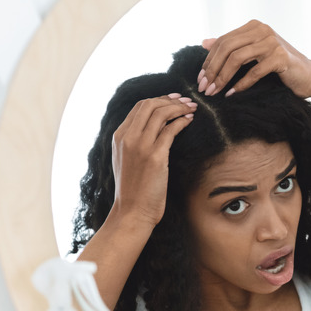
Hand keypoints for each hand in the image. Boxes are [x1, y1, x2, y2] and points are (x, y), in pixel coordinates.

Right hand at [110, 94, 196, 228]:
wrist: (132, 211)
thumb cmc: (133, 189)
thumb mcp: (126, 160)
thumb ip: (134, 142)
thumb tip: (153, 127)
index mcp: (118, 137)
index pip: (139, 107)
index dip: (159, 100)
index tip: (173, 100)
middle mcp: (127, 138)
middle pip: (150, 105)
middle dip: (170, 99)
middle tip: (186, 102)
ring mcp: (140, 146)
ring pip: (161, 113)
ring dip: (179, 108)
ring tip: (192, 109)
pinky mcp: (155, 156)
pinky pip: (171, 130)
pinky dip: (182, 121)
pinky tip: (190, 121)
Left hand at [198, 20, 310, 97]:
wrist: (309, 77)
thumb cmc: (280, 68)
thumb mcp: (253, 54)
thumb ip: (232, 47)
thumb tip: (204, 42)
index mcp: (254, 27)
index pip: (224, 41)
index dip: (209, 60)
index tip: (201, 78)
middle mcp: (262, 30)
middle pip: (227, 48)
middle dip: (213, 69)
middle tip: (205, 87)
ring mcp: (272, 42)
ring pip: (237, 58)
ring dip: (223, 77)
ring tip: (215, 92)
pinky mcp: (280, 57)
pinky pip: (254, 72)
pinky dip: (241, 84)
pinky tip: (232, 93)